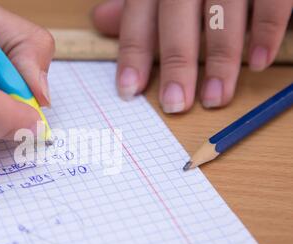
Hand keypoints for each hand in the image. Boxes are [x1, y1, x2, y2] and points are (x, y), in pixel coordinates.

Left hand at [92, 0, 291, 111]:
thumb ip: (137, 3)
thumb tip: (101, 21)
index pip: (139, 13)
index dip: (133, 53)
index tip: (128, 90)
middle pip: (177, 15)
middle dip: (176, 63)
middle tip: (174, 104)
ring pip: (223, 12)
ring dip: (220, 59)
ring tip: (215, 98)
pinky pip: (270, 1)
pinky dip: (266, 31)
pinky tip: (257, 63)